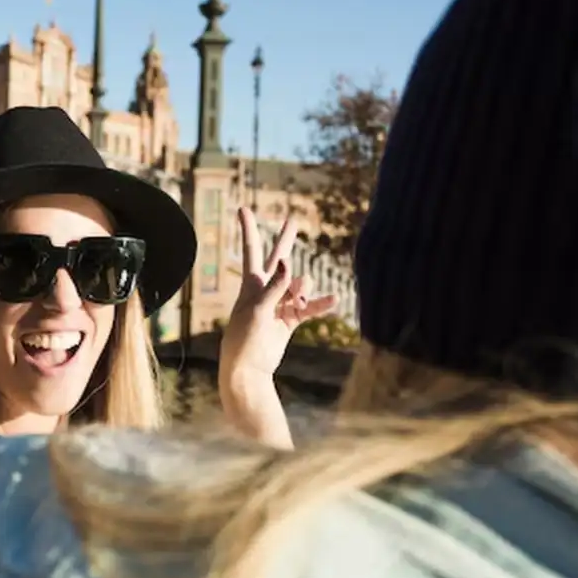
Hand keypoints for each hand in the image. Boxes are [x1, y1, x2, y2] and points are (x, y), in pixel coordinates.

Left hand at [220, 208, 338, 379]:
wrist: (248, 369)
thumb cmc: (244, 338)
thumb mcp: (258, 309)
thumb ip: (273, 286)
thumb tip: (286, 262)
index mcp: (252, 283)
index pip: (252, 249)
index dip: (248, 228)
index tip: (243, 208)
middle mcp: (265, 290)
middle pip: (279, 259)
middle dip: (285, 240)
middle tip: (292, 220)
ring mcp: (279, 304)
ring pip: (300, 285)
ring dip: (304, 290)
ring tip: (298, 301)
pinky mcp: (290, 320)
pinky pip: (309, 307)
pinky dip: (320, 303)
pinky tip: (334, 299)